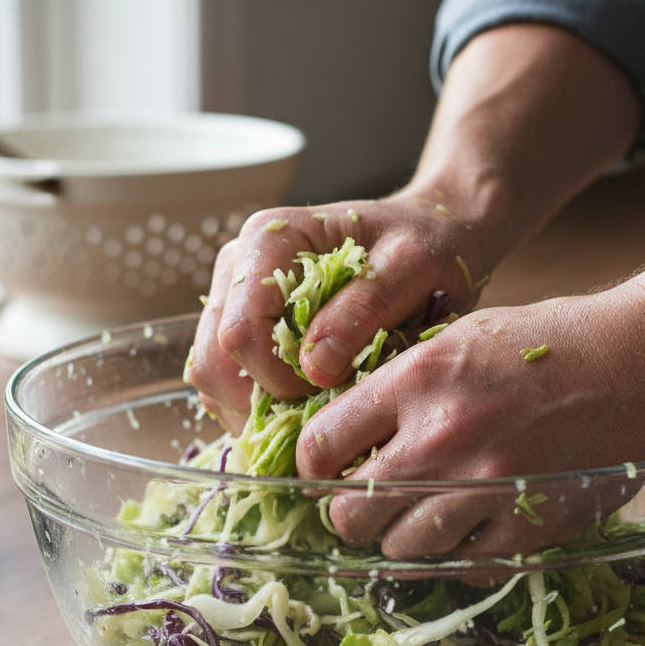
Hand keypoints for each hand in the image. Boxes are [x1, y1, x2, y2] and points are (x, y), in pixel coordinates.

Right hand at [187, 193, 493, 432]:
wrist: (431, 233)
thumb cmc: (425, 243)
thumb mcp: (412, 265)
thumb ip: (365, 309)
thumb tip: (316, 366)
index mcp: (269, 241)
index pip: (239, 331)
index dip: (276, 377)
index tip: (327, 388)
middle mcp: (239, 267)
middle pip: (213, 360)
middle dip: (260, 402)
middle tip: (320, 413)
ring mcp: (236, 300)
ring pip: (213, 377)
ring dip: (257, 410)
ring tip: (316, 411)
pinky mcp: (245, 328)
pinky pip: (228, 384)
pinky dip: (260, 407)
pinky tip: (306, 407)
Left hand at [295, 287, 644, 558]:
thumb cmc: (557, 340)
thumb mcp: (465, 337)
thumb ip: (405, 384)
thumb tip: (353, 430)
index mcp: (418, 380)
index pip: (318, 446)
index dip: (315, 463)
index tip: (328, 466)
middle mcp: (440, 439)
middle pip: (347, 514)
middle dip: (349, 511)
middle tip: (371, 498)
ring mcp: (484, 491)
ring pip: (399, 550)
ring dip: (404, 536)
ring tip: (429, 509)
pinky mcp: (527, 530)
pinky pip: (464, 567)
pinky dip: (462, 552)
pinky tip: (479, 522)